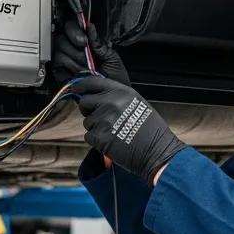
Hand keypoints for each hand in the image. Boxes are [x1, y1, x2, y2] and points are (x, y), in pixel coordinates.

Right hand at [52, 19, 130, 85]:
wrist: (113, 97)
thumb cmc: (115, 79)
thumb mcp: (112, 58)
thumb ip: (99, 43)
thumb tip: (90, 27)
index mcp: (86, 43)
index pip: (72, 27)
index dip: (74, 31)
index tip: (83, 41)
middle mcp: (73, 50)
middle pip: (61, 38)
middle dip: (74, 48)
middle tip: (85, 57)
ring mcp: (65, 62)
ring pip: (58, 51)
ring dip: (72, 60)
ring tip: (85, 69)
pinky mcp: (60, 74)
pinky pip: (56, 66)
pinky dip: (67, 68)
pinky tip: (78, 73)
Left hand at [71, 77, 186, 182]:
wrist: (155, 151)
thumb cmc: (150, 129)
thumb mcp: (137, 102)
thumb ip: (117, 96)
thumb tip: (97, 94)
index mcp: (120, 91)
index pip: (91, 82)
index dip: (82, 87)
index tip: (78, 89)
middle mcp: (110, 102)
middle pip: (84, 102)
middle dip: (89, 110)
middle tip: (101, 118)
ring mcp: (103, 119)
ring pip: (87, 121)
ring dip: (96, 127)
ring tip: (114, 132)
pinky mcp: (98, 136)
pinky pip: (89, 136)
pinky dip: (97, 140)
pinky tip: (112, 141)